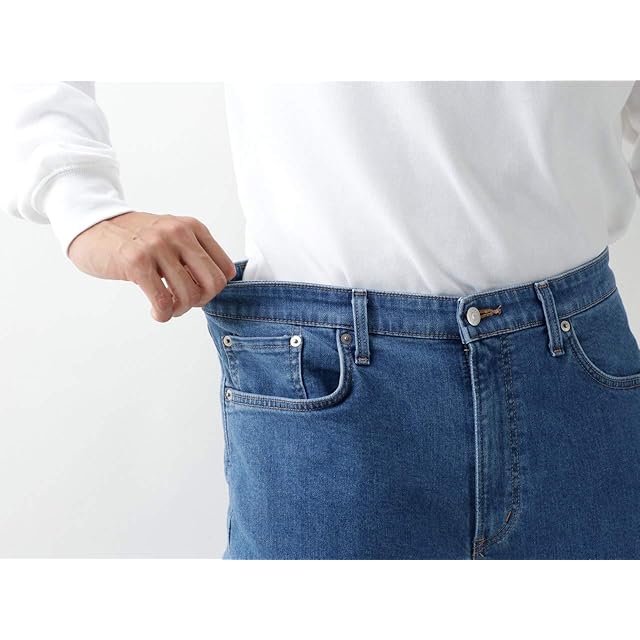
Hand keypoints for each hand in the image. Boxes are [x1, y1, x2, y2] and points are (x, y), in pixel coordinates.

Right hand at [68, 211, 236, 321]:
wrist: (92, 227)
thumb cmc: (135, 238)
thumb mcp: (172, 236)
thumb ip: (194, 254)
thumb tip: (214, 288)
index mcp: (192, 228)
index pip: (225, 270)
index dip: (213, 289)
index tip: (196, 291)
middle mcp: (179, 233)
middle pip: (213, 284)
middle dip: (201, 301)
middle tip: (184, 302)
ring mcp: (158, 246)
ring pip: (189, 295)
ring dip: (179, 310)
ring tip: (167, 307)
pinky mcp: (136, 262)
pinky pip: (163, 301)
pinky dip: (163, 314)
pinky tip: (156, 312)